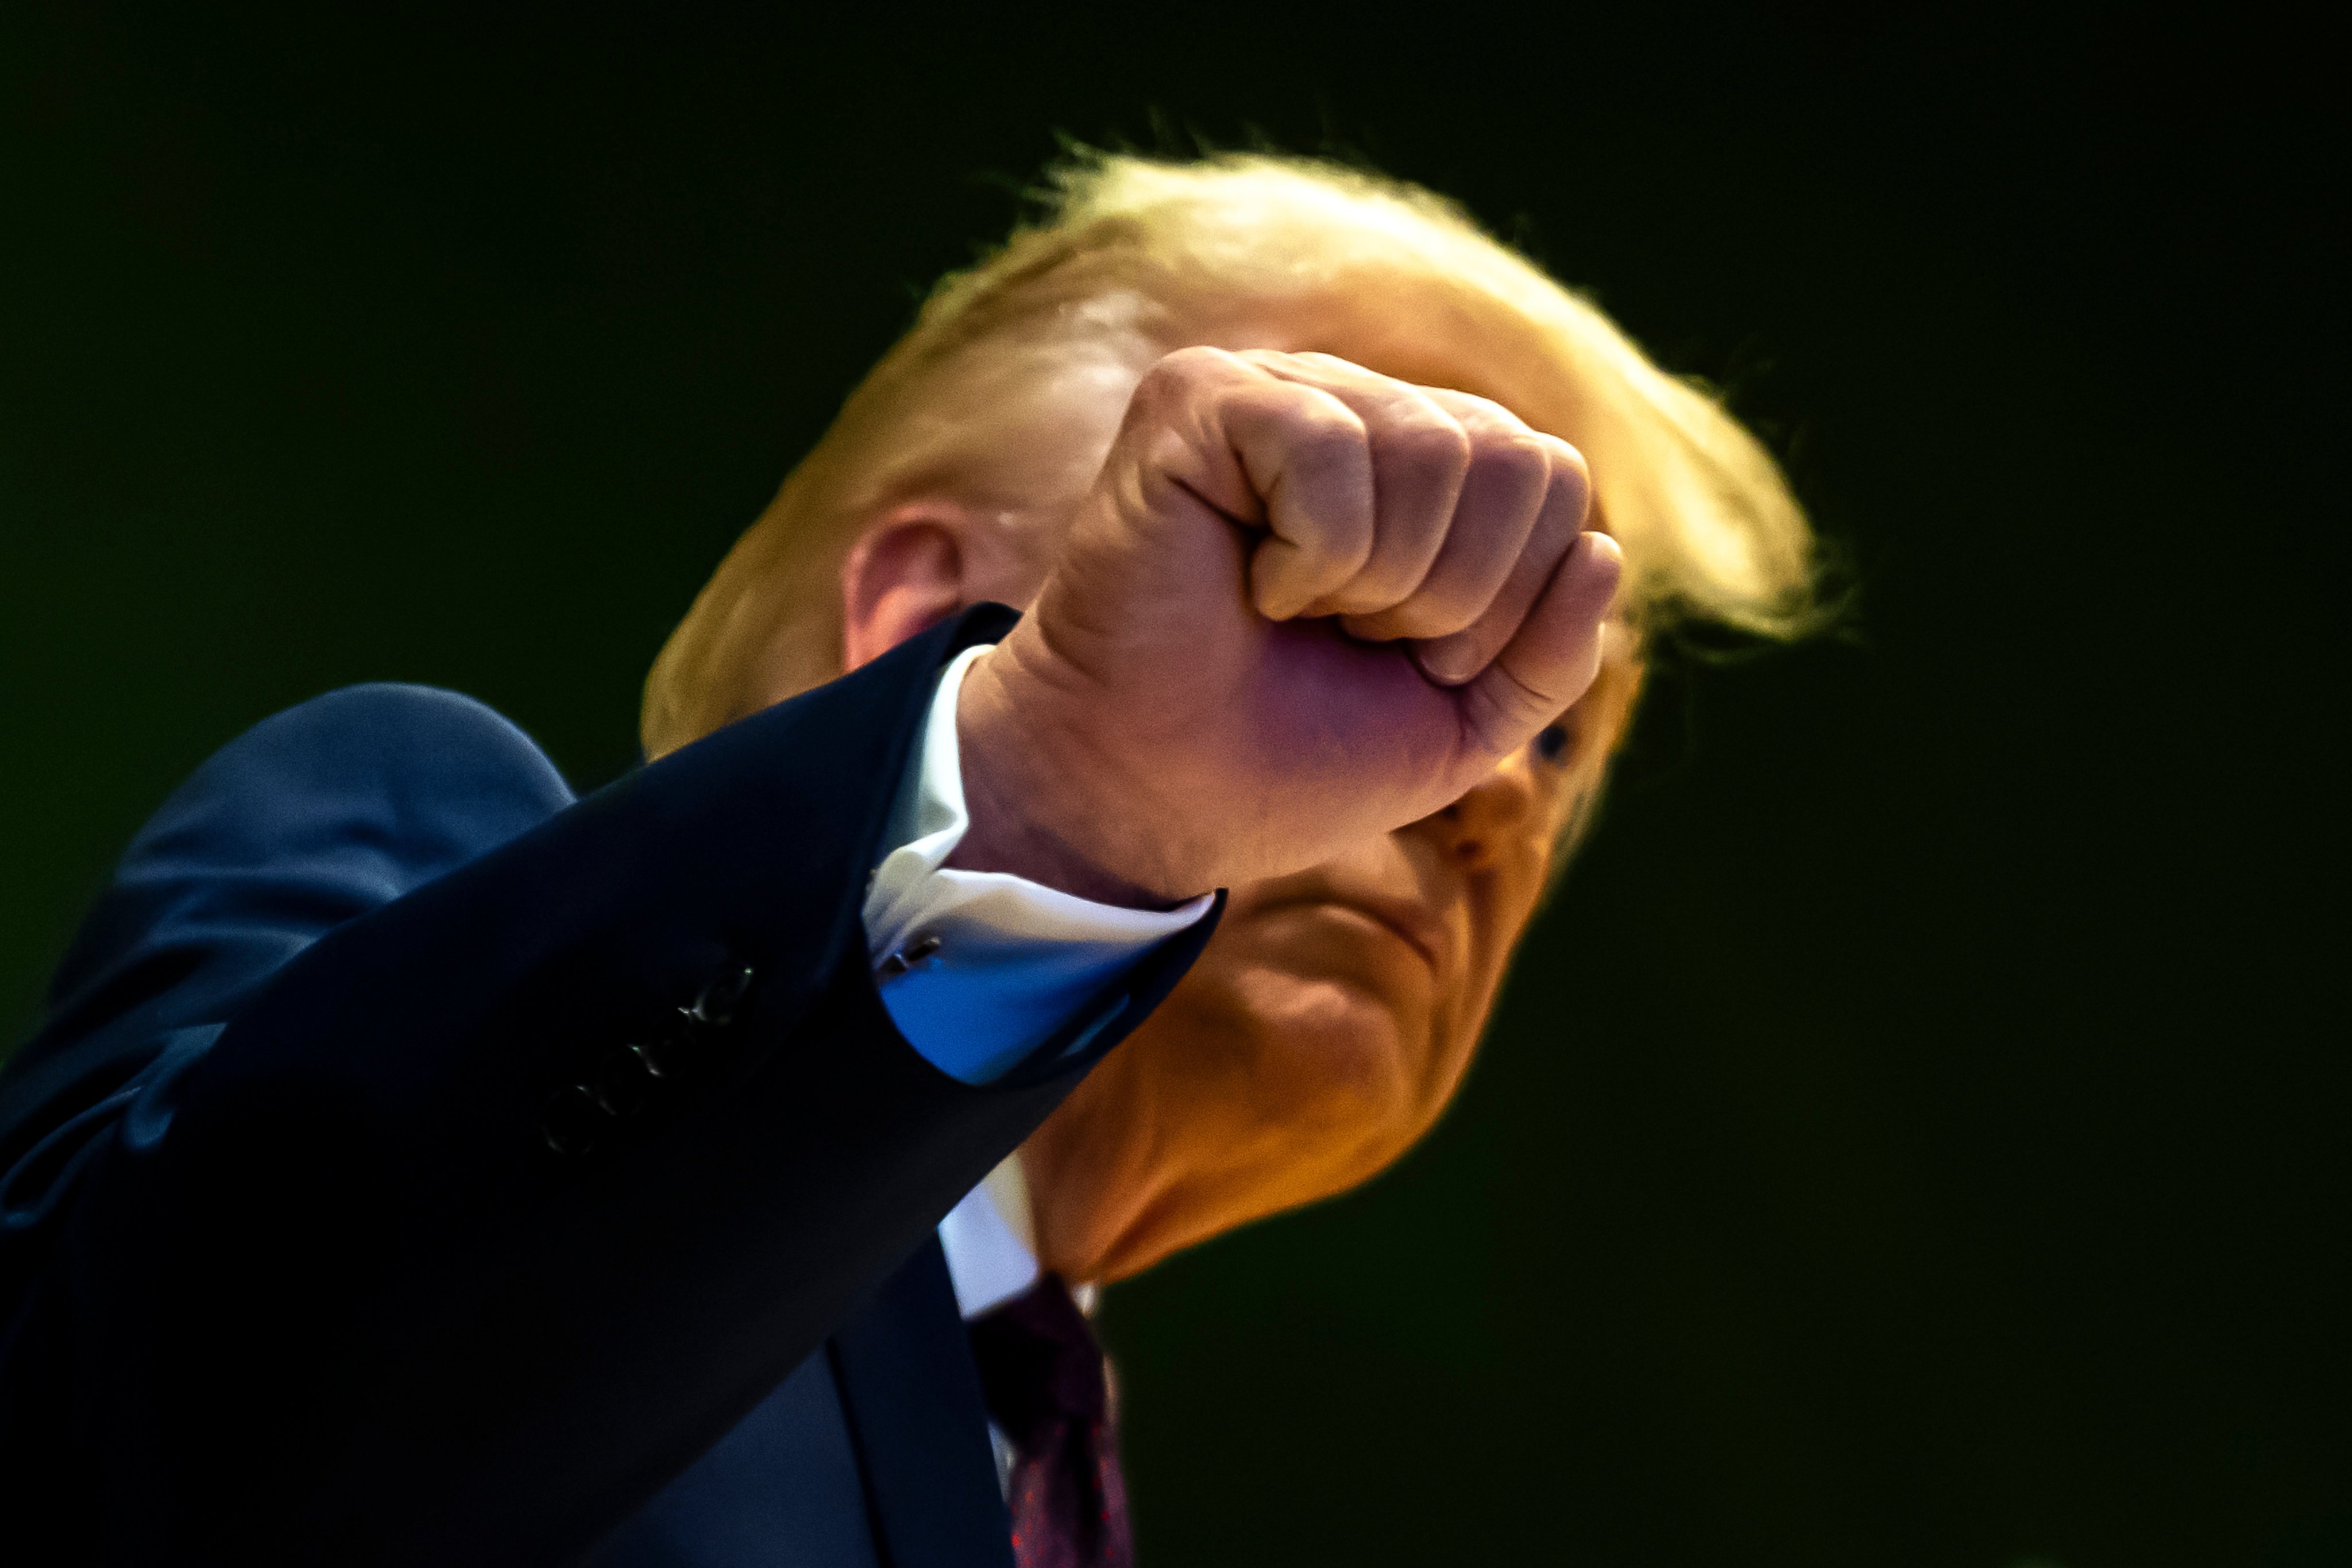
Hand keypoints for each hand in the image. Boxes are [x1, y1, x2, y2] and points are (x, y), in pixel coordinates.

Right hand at [951, 347, 1621, 906]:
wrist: (1153, 801)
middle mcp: (1365, 406)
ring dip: (1375, 583)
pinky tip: (1249, 584)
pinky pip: (1328, 451)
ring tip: (1297, 613)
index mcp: (1433, 465)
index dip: (1506, 604)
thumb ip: (1553, 655)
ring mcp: (1282, 390)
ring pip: (1433, 453)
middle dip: (1449, 599)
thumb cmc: (1290, 756)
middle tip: (1351, 639)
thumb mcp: (1462, 724)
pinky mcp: (1200, 397)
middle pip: (1514, 459)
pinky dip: (1307, 557)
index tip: (1409, 658)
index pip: (1554, 482)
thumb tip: (1604, 550)